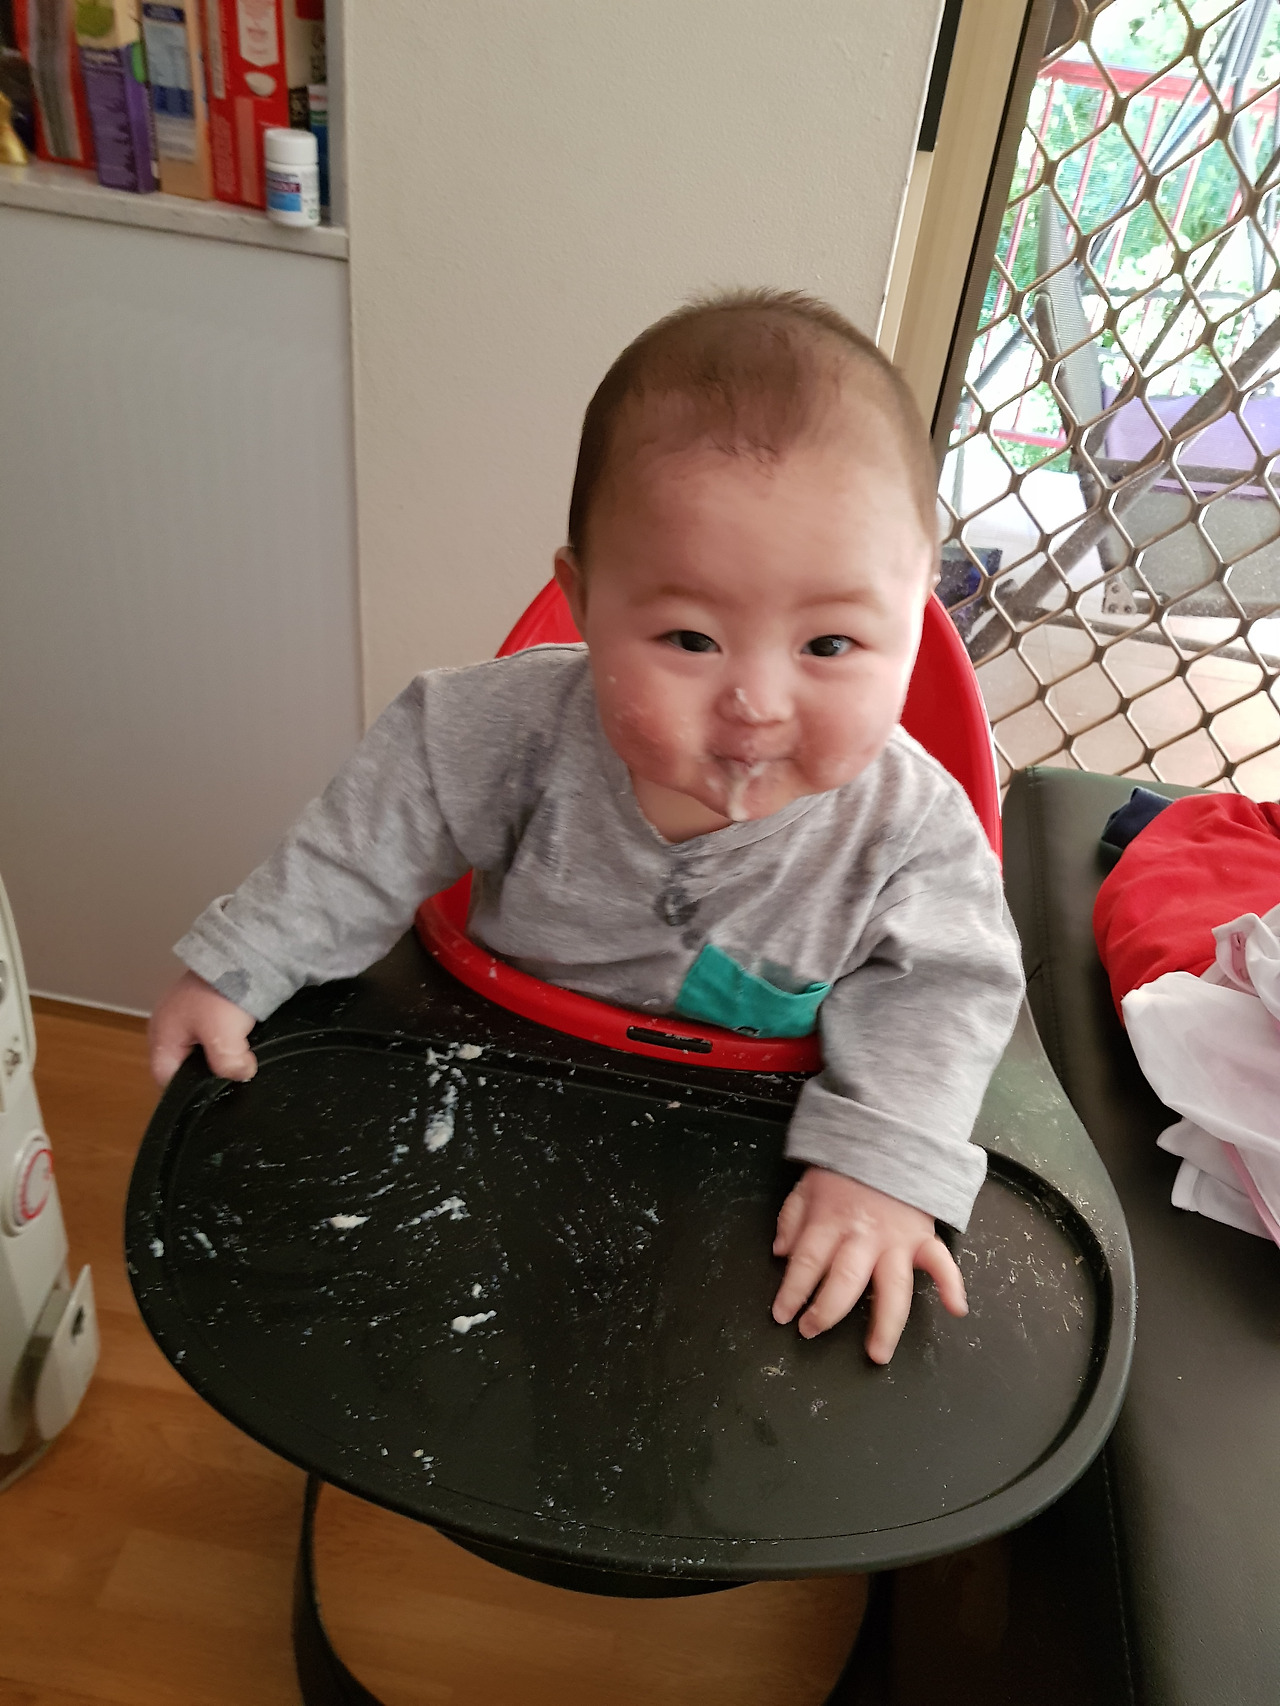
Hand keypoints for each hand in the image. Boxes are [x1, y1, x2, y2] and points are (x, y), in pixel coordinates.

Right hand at [148, 970, 256, 1087]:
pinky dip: (227, 1033)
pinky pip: (213, 1028)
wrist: (241, 954)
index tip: (213, 1090)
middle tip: (230, 1070)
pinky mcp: (204, 1003)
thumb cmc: (222, 993)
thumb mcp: (223, 1038)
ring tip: (239, 1052)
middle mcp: (169, 1024)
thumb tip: (241, 1074)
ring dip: (220, 1050)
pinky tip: (243, 1033)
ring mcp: (185, 1012)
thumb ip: (228, 1065)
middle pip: (184, 1062)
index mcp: (163, 1035)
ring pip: (201, 1045)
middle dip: (208, 1069)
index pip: (165, 1077)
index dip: (188, 1089)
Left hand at [771, 1166, 966, 1363]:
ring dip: (886, 1322)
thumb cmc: (848, 1167)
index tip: (783, 1314)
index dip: (792, 1292)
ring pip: (893, 1287)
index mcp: (831, 1221)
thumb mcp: (809, 1184)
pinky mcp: (923, 1237)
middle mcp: (863, 1236)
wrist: (890, 1140)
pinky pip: (942, 1262)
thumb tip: (781, 1254)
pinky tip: (955, 1309)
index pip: (806, 1262)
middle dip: (826, 1311)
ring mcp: (896, 1240)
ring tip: (878, 1352)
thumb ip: (792, 1218)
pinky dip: (952, 1285)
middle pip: (844, 1280)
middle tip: (811, 1331)